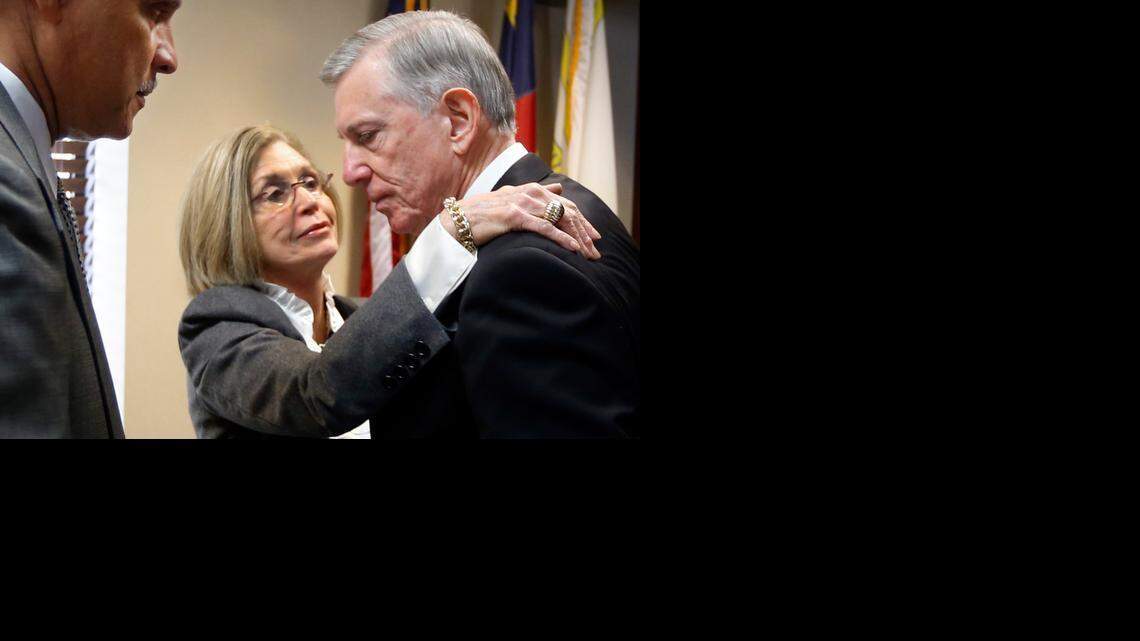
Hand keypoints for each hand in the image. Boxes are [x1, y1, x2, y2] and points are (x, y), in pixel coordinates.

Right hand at [438, 183, 601, 259]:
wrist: (457, 220)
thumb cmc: (482, 214)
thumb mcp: (513, 199)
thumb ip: (536, 194)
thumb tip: (559, 187)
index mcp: (530, 190)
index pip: (564, 203)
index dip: (582, 219)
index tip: (594, 235)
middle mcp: (529, 193)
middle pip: (567, 211)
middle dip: (584, 231)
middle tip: (596, 248)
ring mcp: (522, 203)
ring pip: (559, 219)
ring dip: (577, 238)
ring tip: (588, 253)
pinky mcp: (515, 216)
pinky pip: (545, 227)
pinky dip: (561, 238)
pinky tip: (572, 249)